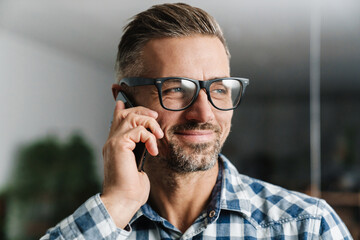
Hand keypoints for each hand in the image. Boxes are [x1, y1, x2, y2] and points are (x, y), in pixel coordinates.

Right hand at [101, 101, 162, 228]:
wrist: (123, 200)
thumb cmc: (131, 189)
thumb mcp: (137, 167)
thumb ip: (139, 154)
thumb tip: (147, 147)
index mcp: (115, 146)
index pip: (115, 121)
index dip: (120, 109)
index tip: (122, 102)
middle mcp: (111, 141)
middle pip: (125, 114)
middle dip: (142, 111)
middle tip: (155, 117)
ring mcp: (113, 142)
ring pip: (132, 117)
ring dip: (150, 123)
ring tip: (158, 136)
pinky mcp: (119, 144)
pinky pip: (138, 130)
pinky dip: (150, 138)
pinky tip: (153, 150)